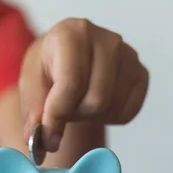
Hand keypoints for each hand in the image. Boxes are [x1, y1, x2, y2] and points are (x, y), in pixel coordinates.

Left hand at [20, 18, 149, 151]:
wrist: (66, 61)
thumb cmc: (48, 70)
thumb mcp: (31, 85)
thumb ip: (34, 111)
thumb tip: (41, 139)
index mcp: (73, 33)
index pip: (71, 82)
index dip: (57, 115)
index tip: (47, 136)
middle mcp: (106, 39)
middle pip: (96, 100)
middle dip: (75, 114)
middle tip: (64, 108)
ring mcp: (128, 55)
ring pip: (112, 108)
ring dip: (91, 116)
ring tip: (78, 102)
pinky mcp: (141, 73)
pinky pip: (127, 112)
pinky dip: (109, 118)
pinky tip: (97, 103)